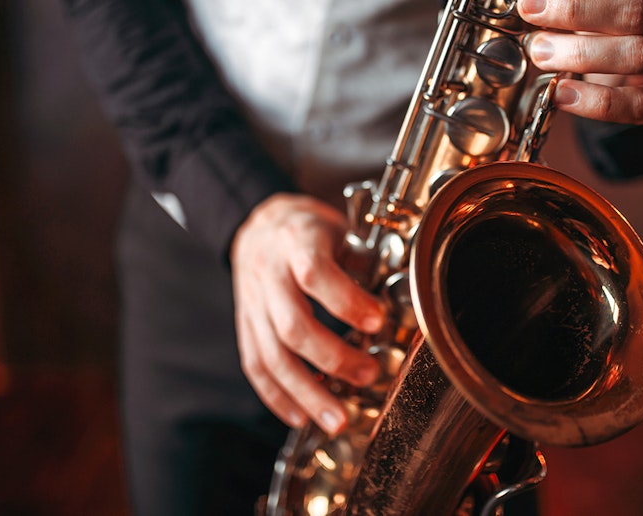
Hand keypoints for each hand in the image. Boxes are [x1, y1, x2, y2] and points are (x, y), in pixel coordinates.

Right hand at [230, 193, 385, 434]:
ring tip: (337, 418)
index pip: (314, 274)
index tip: (377, 323)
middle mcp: (268, 274)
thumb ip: (363, 262)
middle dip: (332, 359)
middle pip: (292, 326)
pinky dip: (277, 396)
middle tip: (368, 374)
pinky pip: (255, 365)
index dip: (346, 302)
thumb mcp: (339, 229)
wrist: (258, 224)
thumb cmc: (309, 230)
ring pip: (271, 356)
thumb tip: (397, 301)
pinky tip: (301, 416)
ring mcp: (252, 303)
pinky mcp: (244, 325)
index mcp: (295, 242)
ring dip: (306, 393)